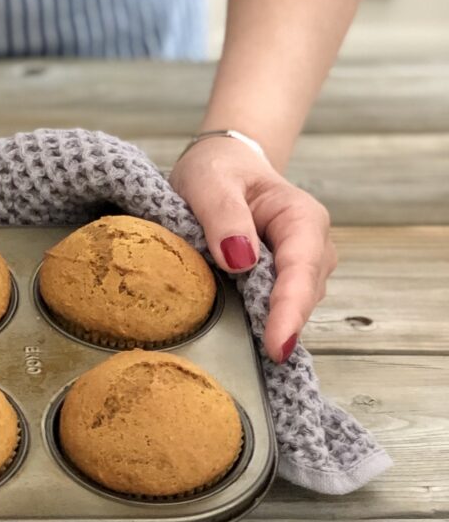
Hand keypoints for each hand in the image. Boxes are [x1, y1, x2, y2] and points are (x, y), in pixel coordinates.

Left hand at [167, 137, 335, 363]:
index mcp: (300, 216)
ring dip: (270, 323)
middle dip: (283, 324)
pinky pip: (276, 306)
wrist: (223, 165)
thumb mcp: (210, 181)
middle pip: (303, 294)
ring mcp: (301, 266)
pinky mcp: (281, 280)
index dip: (290, 309)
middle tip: (262, 356)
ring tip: (244, 340)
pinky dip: (262, 319)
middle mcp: (311, 244)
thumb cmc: (219, 170)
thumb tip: (240, 260)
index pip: (301, 268)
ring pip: (292, 305)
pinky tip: (244, 332)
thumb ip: (223, 215)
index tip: (277, 344)